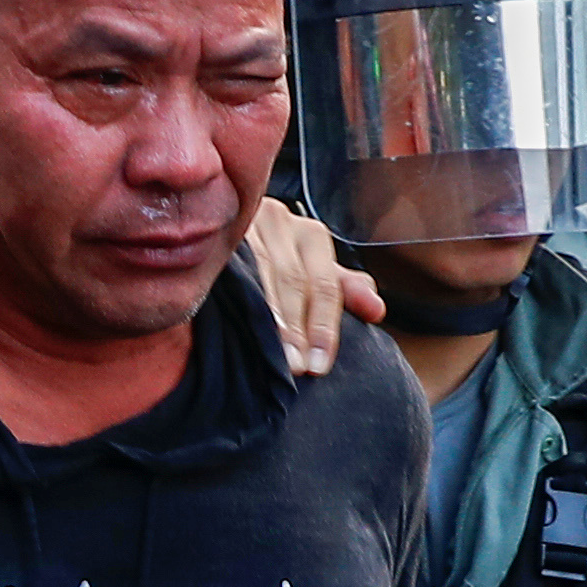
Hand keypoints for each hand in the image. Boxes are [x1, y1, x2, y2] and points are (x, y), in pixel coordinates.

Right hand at [240, 197, 385, 377]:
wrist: (223, 219)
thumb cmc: (278, 255)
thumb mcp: (313, 269)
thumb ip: (342, 288)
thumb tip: (376, 310)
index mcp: (310, 234)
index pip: (324, 284)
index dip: (323, 326)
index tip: (319, 365)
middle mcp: (278, 222)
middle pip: (292, 282)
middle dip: (296, 329)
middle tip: (297, 367)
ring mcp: (243, 225)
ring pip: (258, 276)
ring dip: (268, 319)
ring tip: (274, 356)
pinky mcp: (210, 234)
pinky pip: (222, 269)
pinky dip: (230, 299)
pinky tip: (231, 324)